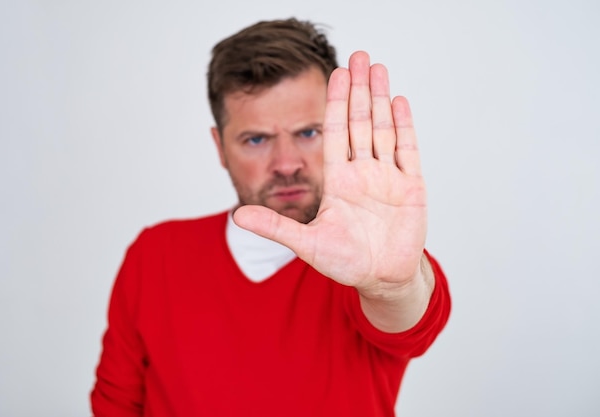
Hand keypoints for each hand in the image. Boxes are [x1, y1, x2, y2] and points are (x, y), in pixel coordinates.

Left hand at [234, 51, 427, 300]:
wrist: (381, 278)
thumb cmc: (345, 262)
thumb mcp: (307, 244)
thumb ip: (275, 227)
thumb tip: (236, 216)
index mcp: (339, 181)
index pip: (336, 133)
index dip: (335, 103)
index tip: (335, 74)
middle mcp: (362, 173)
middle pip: (360, 122)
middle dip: (359, 90)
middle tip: (358, 57)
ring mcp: (387, 177)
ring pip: (383, 129)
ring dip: (380, 99)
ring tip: (377, 69)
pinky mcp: (411, 187)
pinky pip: (407, 150)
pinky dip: (404, 126)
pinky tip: (399, 102)